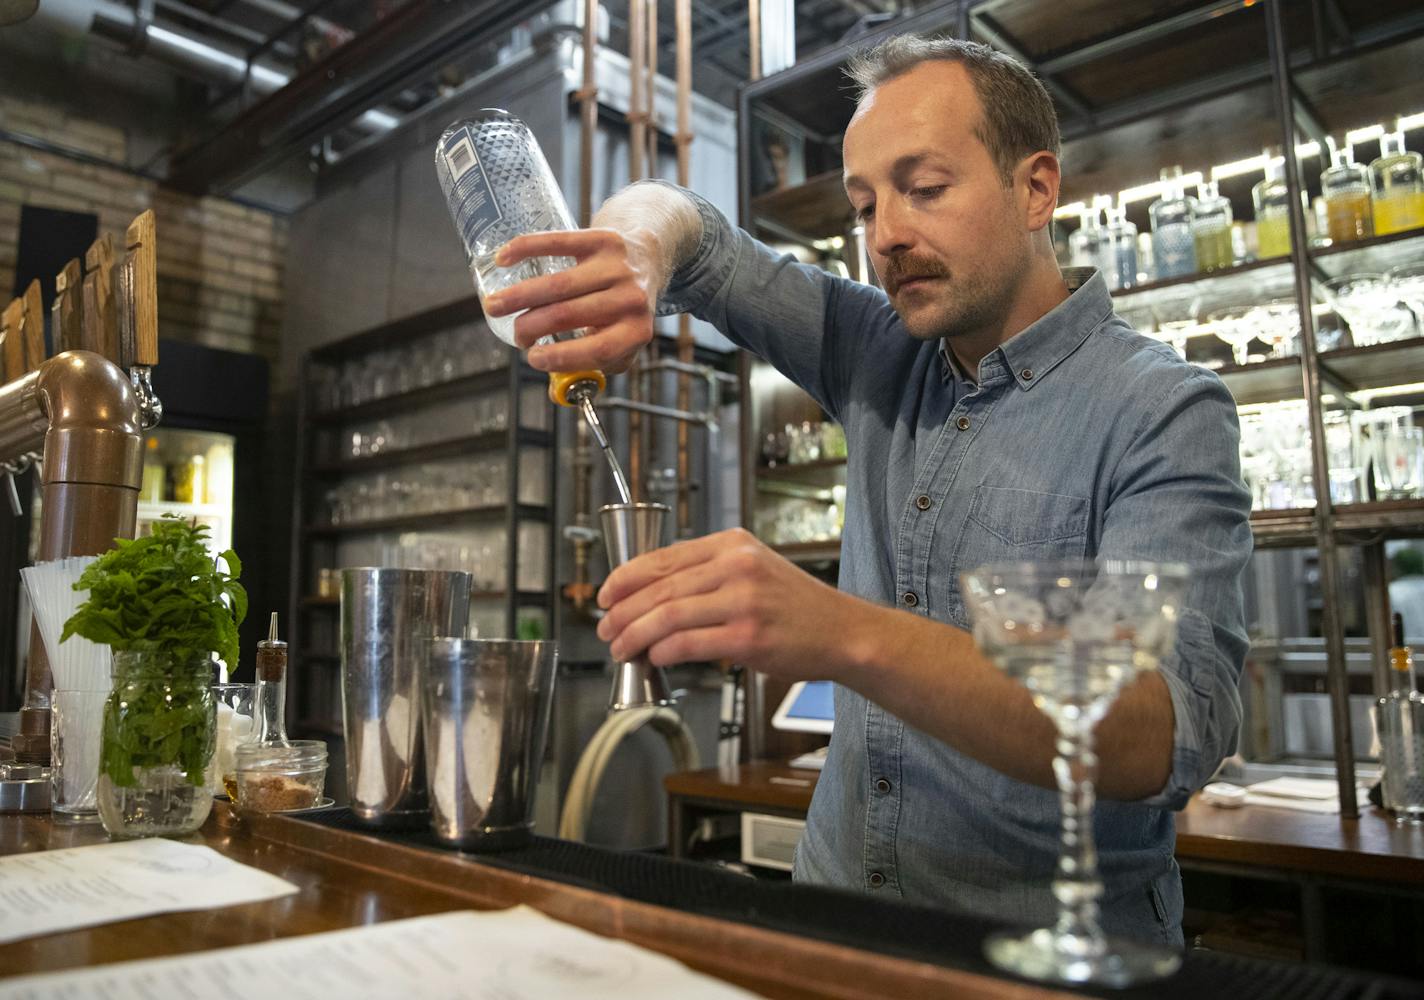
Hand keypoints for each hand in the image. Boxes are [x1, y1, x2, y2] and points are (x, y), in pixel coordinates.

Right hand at [483, 227, 661, 374]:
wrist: (647, 258)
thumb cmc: (625, 310)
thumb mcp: (622, 343)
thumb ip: (593, 367)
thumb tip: (555, 391)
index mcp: (637, 330)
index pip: (598, 349)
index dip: (561, 358)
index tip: (533, 359)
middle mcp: (630, 298)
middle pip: (568, 315)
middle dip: (531, 328)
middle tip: (517, 336)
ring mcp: (616, 266)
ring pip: (558, 284)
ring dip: (518, 296)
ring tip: (494, 306)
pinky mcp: (601, 239)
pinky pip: (558, 242)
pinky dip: (526, 249)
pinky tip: (503, 260)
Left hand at [595, 527, 863, 680]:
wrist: (842, 632)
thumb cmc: (795, 607)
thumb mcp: (753, 569)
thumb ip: (709, 574)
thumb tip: (651, 596)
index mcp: (732, 544)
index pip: (663, 557)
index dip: (625, 578)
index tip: (605, 595)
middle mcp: (736, 566)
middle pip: (659, 588)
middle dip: (622, 611)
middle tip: (606, 628)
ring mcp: (743, 601)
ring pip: (667, 615)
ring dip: (635, 634)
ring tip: (621, 648)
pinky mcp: (748, 637)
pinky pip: (688, 643)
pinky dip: (663, 652)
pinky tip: (654, 657)